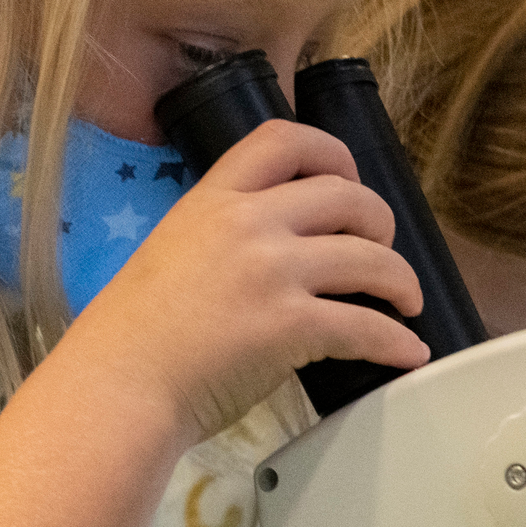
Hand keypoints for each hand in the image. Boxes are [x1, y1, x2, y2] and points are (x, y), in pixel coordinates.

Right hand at [69, 120, 427, 446]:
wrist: (117, 387)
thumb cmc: (130, 337)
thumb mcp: (169, 255)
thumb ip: (217, 240)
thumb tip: (268, 255)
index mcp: (211, 200)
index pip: (284, 139)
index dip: (332, 153)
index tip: (347, 179)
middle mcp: (247, 224)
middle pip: (346, 195)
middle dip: (379, 222)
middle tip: (381, 250)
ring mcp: (271, 272)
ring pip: (370, 258)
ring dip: (401, 280)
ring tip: (406, 301)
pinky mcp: (290, 325)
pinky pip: (367, 327)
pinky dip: (397, 341)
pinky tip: (408, 352)